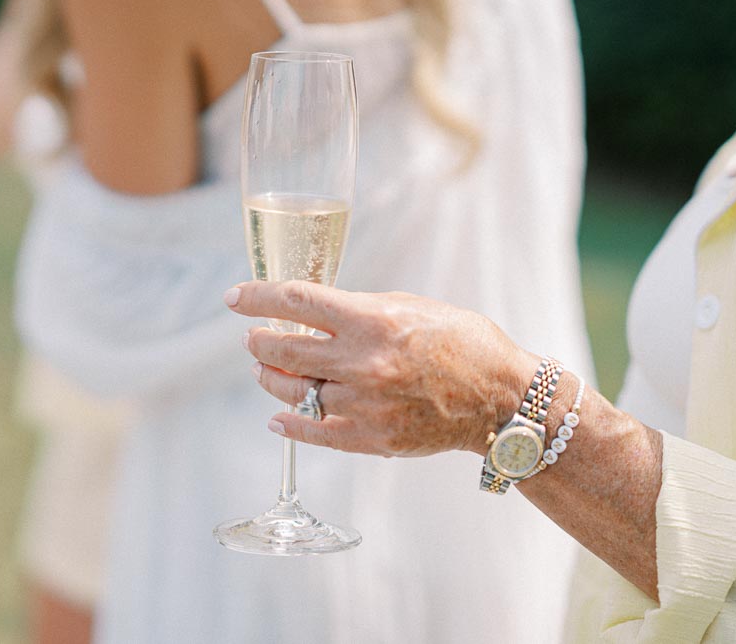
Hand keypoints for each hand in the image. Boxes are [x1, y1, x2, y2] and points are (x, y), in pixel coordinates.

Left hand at [225, 281, 539, 457]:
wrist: (501, 398)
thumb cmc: (461, 342)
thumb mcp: (409, 306)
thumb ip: (359, 310)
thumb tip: (314, 313)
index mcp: (372, 320)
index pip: (296, 302)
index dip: (257, 298)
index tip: (234, 298)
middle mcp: (362, 362)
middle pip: (284, 350)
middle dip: (258, 342)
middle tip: (251, 338)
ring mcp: (364, 404)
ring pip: (294, 393)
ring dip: (271, 379)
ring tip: (264, 371)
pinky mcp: (372, 438)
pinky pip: (315, 433)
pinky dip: (290, 425)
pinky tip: (277, 418)